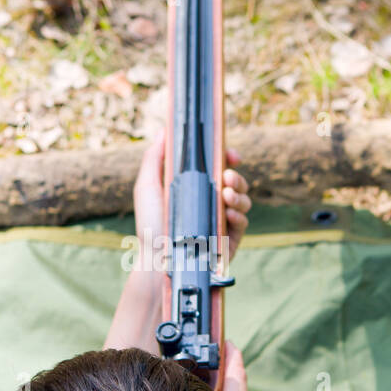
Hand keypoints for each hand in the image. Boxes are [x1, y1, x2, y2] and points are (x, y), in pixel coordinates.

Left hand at [133, 129, 251, 261]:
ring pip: (243, 200)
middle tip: (227, 176)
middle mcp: (211, 203)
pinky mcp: (229, 241)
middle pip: (236, 182)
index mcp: (196, 188)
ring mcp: (222, 222)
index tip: (230, 153)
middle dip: (237, 176)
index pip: (219, 168)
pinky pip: (243, 223)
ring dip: (239, 193)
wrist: (156, 260)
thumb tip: (164, 130)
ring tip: (226, 194)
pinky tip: (229, 213)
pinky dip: (239, 216)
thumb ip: (155, 158)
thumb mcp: (147, 187)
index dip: (228, 157)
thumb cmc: (149, 225)